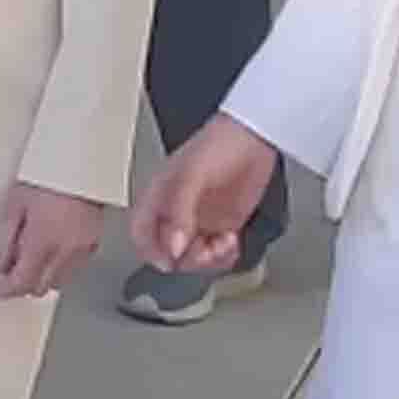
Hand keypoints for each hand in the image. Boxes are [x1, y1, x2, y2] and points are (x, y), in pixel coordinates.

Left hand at [0, 183, 108, 299]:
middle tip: (10, 268)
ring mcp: (84, 248)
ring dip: (43, 275)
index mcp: (43, 241)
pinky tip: (52, 247)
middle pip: (41, 288)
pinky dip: (60, 264)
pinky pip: (75, 267)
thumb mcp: (13, 205)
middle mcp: (66, 250)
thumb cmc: (46, 175)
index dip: (4, 289)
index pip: (21, 283)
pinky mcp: (95, 243)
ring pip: (60, 281)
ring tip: (33, 252)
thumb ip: (5, 240)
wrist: (78, 160)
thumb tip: (0, 264)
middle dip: (23, 282)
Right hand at [133, 118, 280, 276]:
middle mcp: (177, 211)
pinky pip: (218, 253)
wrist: (256, 136)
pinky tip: (233, 241)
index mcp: (159, 196)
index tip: (169, 261)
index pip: (142, 233)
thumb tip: (174, 247)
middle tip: (205, 250)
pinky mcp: (224, 224)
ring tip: (224, 244)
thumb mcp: (192, 175)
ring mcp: (201, 219)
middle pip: (169, 251)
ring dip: (209, 259)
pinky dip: (225, 255)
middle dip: (187, 259)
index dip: (150, 251)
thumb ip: (179, 211)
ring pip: (194, 256)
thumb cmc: (219, 143)